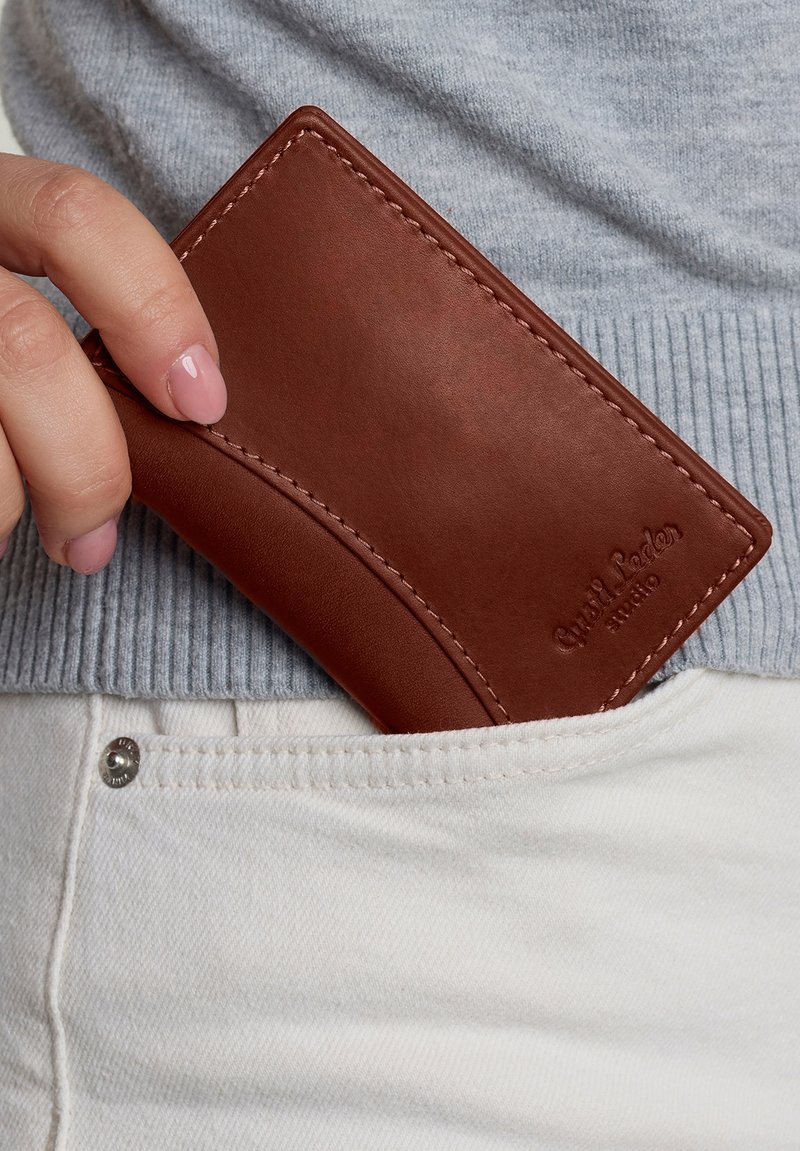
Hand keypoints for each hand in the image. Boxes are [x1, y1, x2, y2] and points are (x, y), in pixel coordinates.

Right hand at [0, 154, 226, 572]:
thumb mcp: (8, 303)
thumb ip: (70, 338)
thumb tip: (183, 415)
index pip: (76, 218)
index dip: (155, 309)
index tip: (201, 402)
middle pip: (24, 346)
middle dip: (81, 465)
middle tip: (90, 540)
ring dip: (3, 505)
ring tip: (5, 538)